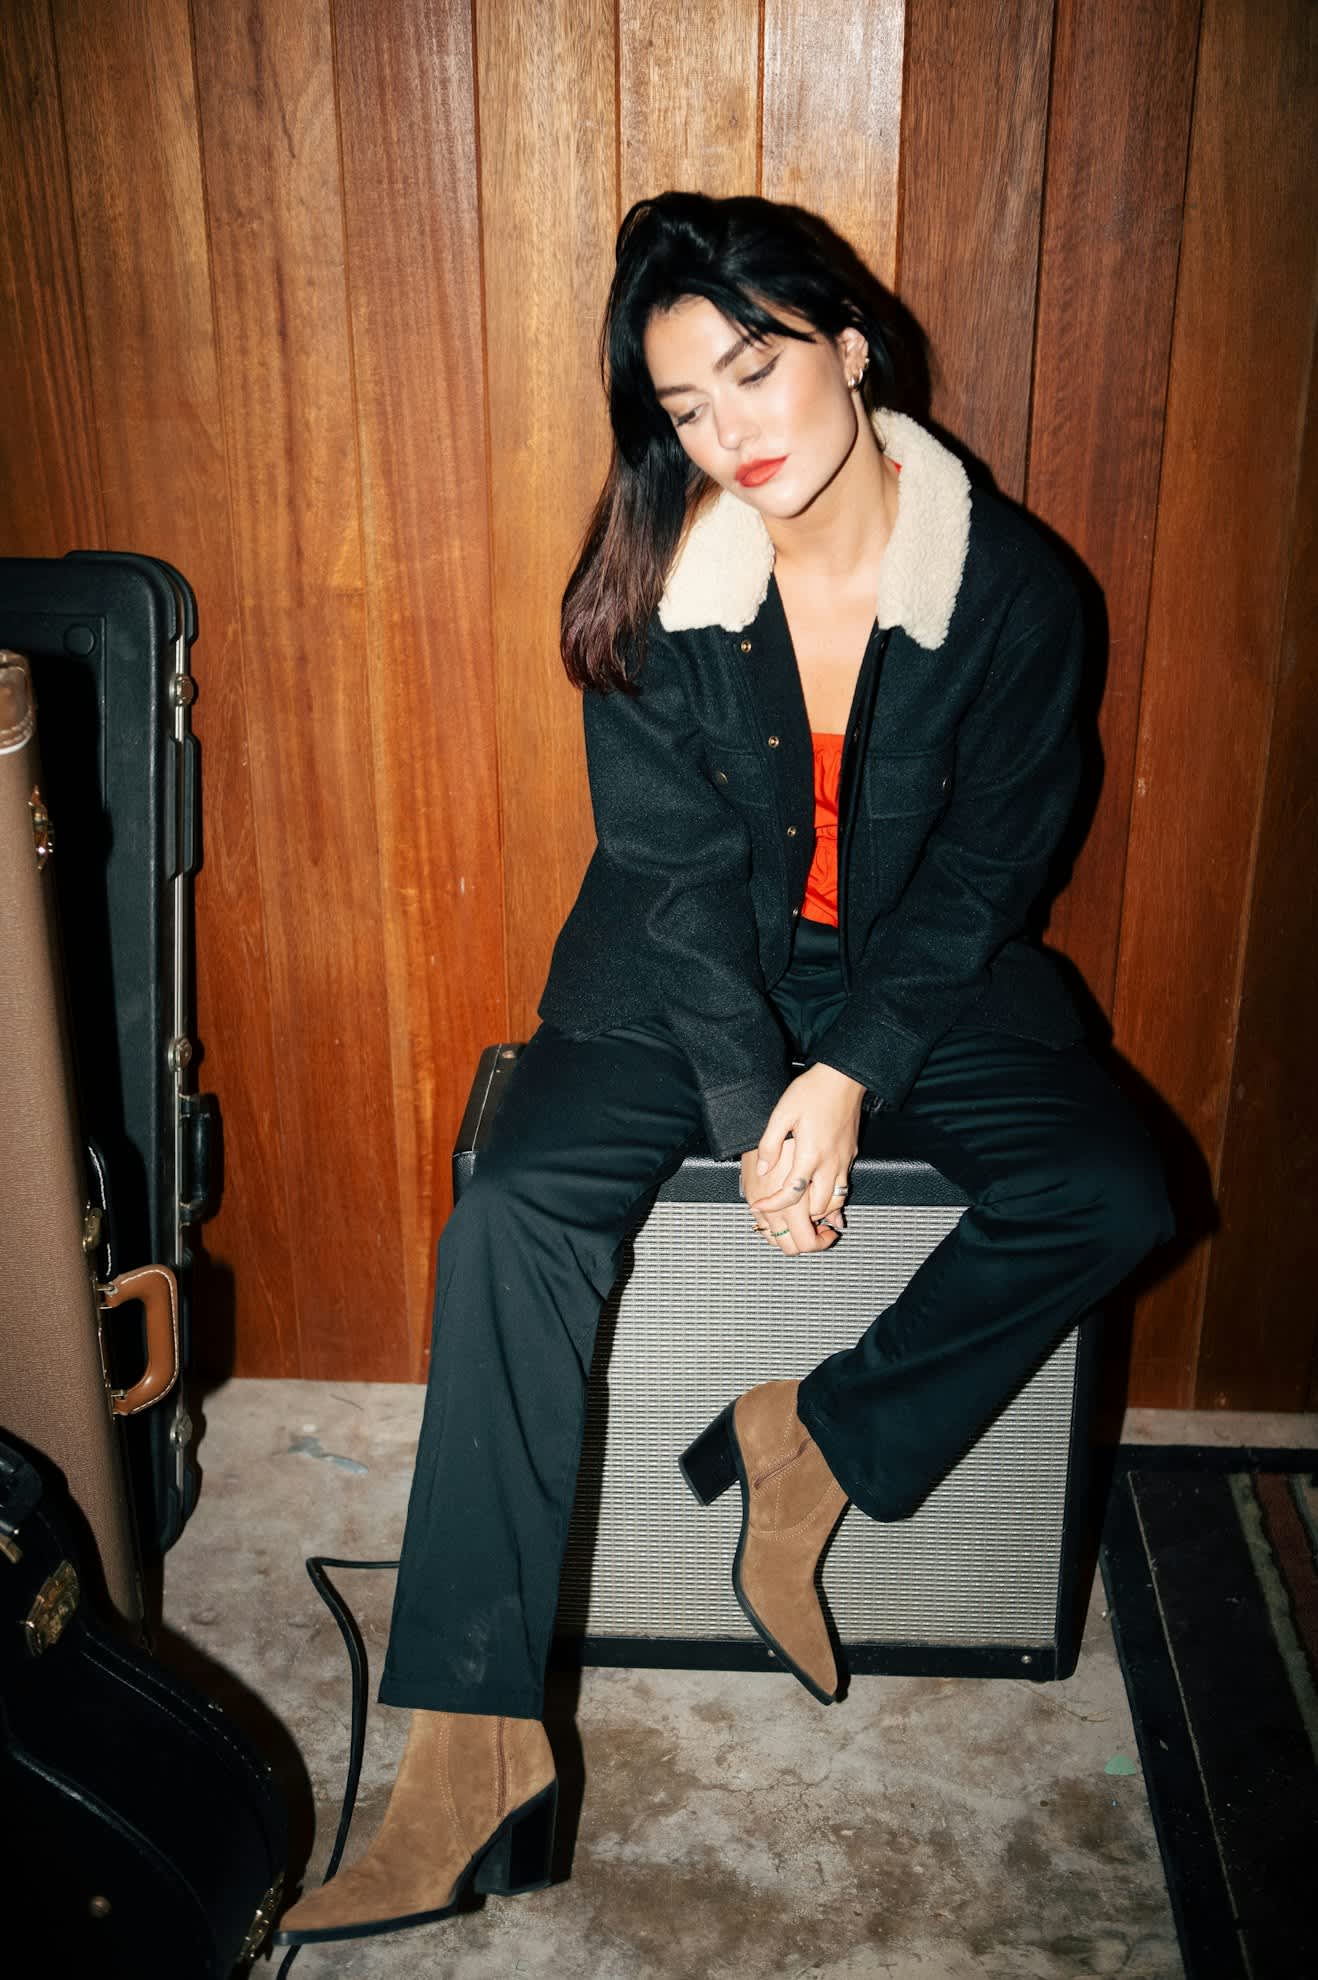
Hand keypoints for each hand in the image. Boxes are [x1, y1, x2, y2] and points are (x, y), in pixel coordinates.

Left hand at [741, 1064, 863, 1255]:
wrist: (843, 1078)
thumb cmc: (813, 1091)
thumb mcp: (782, 1113)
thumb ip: (770, 1144)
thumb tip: (763, 1169)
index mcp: (810, 1154)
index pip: (791, 1193)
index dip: (773, 1204)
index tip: (760, 1205)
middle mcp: (830, 1162)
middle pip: (818, 1207)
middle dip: (801, 1215)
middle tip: (784, 1212)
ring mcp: (843, 1160)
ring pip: (836, 1202)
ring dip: (820, 1209)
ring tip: (803, 1207)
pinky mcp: (850, 1155)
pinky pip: (844, 1187)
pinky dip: (833, 1197)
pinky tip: (821, 1193)